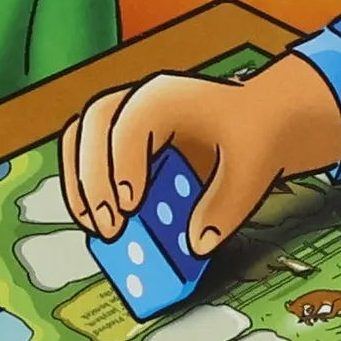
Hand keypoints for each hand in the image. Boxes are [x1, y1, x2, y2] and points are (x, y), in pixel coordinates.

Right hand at [61, 56, 340, 253]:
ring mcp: (126, 123)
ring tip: (98, 232)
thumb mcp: (254, 168)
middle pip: (94, 126)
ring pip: (81, 140)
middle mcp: (139, 103)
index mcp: (170, 97)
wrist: (260, 121)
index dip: (124, 164)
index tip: (131, 205)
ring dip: (80, 188)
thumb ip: (227, 206)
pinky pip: (90, 163)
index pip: (132, 122)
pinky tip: (102, 228)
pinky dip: (88, 194)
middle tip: (111, 227)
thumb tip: (195, 244)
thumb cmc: (255, 133)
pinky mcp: (122, 148)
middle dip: (93, 179)